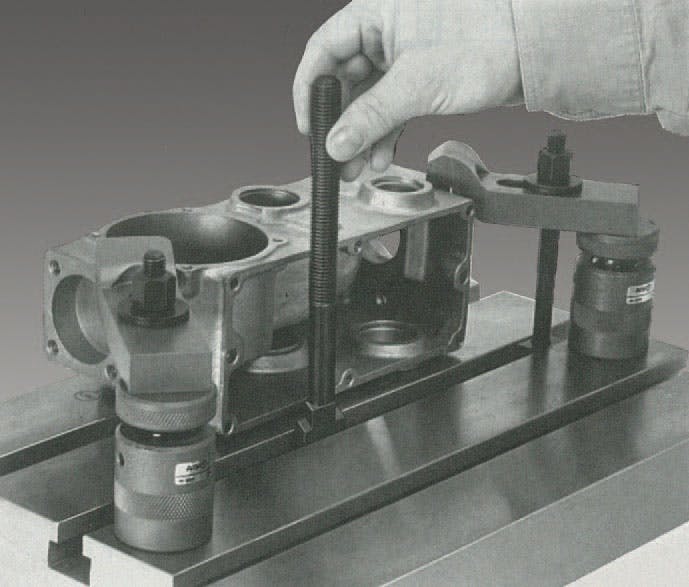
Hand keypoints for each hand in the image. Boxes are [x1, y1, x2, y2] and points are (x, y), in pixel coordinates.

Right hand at [293, 0, 522, 179]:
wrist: (533, 53)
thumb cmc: (488, 40)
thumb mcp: (417, 83)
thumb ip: (372, 115)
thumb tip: (336, 141)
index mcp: (375, 12)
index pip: (323, 51)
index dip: (311, 92)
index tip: (310, 127)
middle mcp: (385, 31)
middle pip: (344, 80)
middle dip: (341, 124)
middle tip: (337, 156)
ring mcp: (402, 55)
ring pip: (367, 98)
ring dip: (362, 134)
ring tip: (357, 165)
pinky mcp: (420, 76)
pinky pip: (390, 106)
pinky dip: (384, 132)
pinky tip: (380, 154)